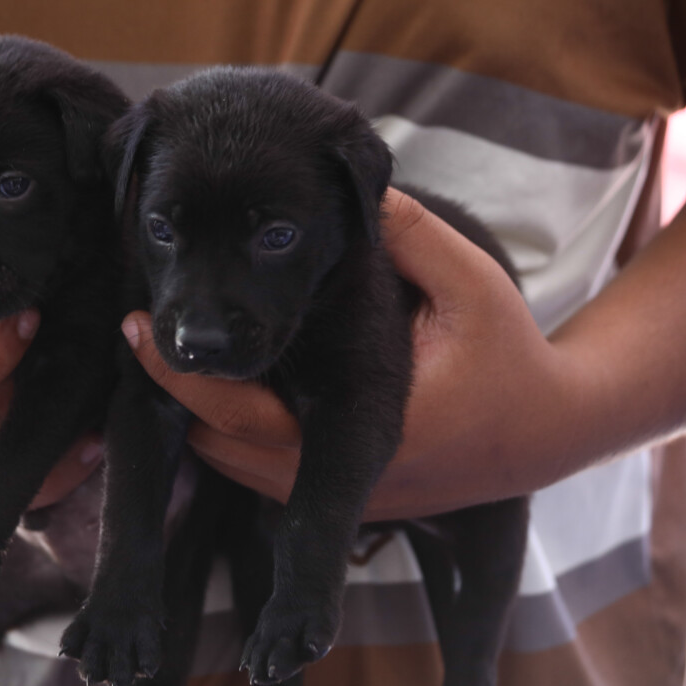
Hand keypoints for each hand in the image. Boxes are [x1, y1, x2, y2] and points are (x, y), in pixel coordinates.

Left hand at [122, 188, 581, 519]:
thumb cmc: (509, 353)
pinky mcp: (345, 497)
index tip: (135, 328)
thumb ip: (411, 235)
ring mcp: (342, 496)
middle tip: (137, 332)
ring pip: (233, 467)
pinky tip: (219, 380)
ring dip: (198, 415)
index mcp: (368, 426)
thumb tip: (353, 188)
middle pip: (218, 448)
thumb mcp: (471, 283)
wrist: (550, 428)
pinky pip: (260, 473)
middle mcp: (345, 476)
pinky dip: (230, 432)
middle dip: (173, 394)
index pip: (242, 413)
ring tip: (164, 352)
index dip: (180, 374)